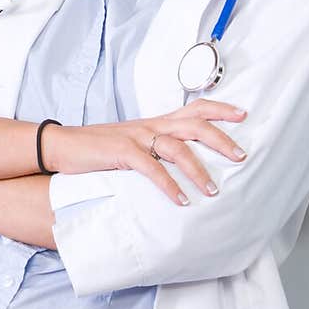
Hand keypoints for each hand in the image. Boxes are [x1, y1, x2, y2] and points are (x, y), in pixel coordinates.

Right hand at [40, 98, 249, 205]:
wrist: (64, 145)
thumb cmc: (100, 148)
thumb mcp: (133, 143)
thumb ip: (157, 148)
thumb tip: (183, 163)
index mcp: (156, 122)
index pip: (195, 108)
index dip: (221, 109)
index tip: (244, 114)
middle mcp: (151, 125)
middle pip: (195, 125)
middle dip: (221, 140)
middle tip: (241, 156)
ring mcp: (137, 137)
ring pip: (178, 148)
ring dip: (199, 170)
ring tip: (213, 190)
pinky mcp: (123, 152)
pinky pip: (152, 168)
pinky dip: (169, 185)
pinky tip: (181, 200)